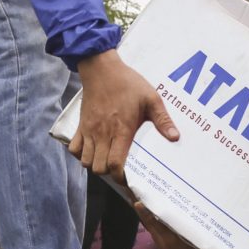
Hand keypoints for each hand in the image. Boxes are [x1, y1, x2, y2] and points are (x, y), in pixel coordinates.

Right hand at [69, 50, 179, 175]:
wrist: (101, 69)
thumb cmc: (128, 83)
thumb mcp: (151, 99)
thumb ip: (163, 120)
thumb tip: (175, 138)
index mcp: (121, 130)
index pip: (115, 164)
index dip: (121, 177)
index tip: (128, 179)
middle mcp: (102, 134)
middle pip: (98, 167)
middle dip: (109, 172)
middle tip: (119, 167)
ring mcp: (89, 130)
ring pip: (85, 161)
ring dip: (95, 164)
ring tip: (107, 159)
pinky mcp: (80, 125)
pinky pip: (73, 148)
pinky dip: (80, 154)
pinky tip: (92, 150)